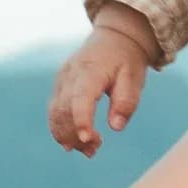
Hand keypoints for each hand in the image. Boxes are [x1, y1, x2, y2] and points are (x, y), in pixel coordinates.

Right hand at [48, 11, 156, 155]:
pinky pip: (54, 111)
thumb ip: (126, 102)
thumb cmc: (126, 60)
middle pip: (64, 110)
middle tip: (94, 150)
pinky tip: (72, 143)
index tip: (88, 140)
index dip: (81, 121)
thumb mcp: (134, 79)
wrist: (114, 37)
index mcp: (91, 70)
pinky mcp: (59, 85)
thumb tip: (115, 127)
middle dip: (76, 135)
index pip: (81, 98)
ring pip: (55, 113)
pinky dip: (61, 129)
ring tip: (87, 150)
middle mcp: (71, 74)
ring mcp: (62, 79)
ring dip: (67, 136)